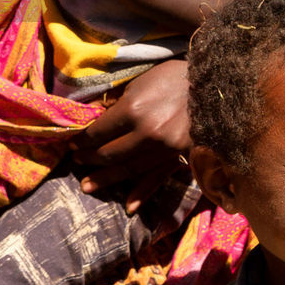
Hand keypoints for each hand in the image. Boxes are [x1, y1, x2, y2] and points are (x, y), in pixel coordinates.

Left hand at [70, 58, 189, 211]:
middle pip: (110, 153)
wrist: (212, 85)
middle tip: (76, 161)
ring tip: (86, 186)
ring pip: (129, 169)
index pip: (99, 132)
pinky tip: (128, 207)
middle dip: (89, 158)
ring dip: (106, 179)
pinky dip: (142, 194)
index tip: (72, 143)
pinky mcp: (180, 157)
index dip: (82, 140)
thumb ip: (112, 102)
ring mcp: (165, 148)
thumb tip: (87, 117)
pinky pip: (157, 178)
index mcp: (133, 110)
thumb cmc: (170, 77)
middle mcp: (148, 133)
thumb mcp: (136, 82)